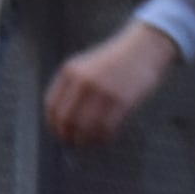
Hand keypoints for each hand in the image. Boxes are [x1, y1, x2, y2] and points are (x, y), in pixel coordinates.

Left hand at [43, 20, 179, 148]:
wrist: (142, 49)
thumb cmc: (115, 62)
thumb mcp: (86, 67)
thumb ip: (73, 88)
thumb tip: (65, 120)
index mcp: (69, 72)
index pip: (52, 105)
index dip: (53, 124)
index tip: (58, 133)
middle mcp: (82, 81)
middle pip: (66, 119)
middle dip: (68, 136)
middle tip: (73, 144)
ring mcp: (101, 91)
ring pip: (86, 127)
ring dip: (85, 140)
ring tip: (89, 143)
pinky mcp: (121, 100)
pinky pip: (106, 128)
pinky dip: (102, 138)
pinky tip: (104, 138)